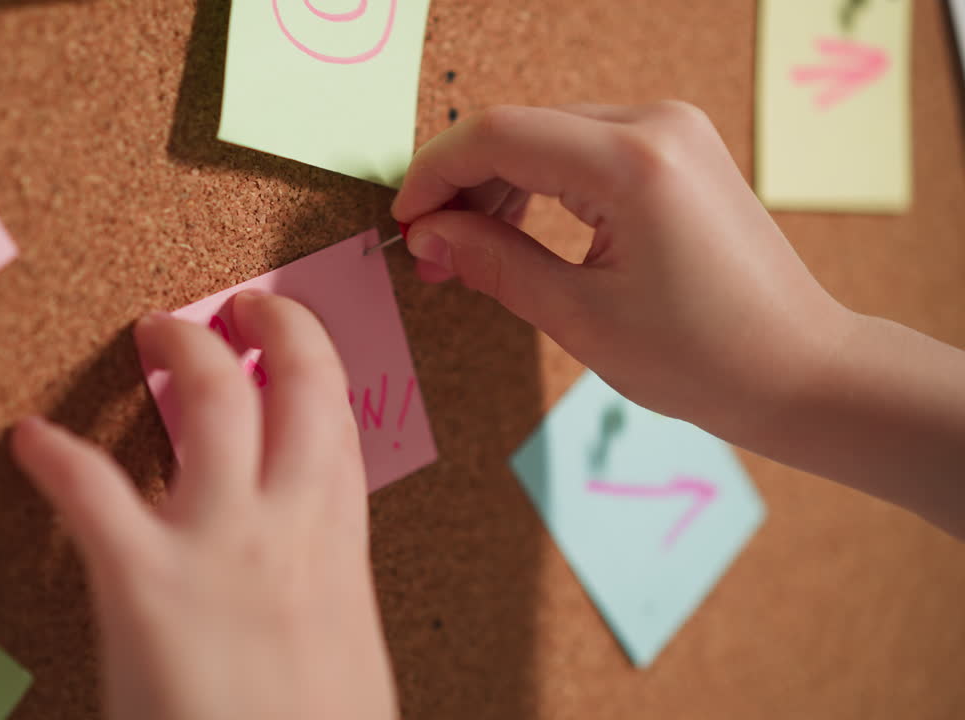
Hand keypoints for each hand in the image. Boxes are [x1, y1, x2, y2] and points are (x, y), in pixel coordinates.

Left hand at [11, 291, 396, 719]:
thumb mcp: (348, 655)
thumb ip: (324, 592)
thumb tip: (300, 568)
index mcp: (340, 549)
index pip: (340, 423)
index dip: (316, 364)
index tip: (291, 340)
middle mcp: (291, 525)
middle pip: (294, 383)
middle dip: (269, 326)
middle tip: (239, 307)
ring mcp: (220, 545)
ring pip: (207, 400)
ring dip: (180, 348)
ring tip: (155, 331)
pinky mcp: (144, 580)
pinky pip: (91, 490)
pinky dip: (55, 458)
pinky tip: (31, 441)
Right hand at [393, 102, 854, 439]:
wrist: (800, 369)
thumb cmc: (704, 357)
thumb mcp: (580, 317)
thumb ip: (495, 262)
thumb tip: (428, 235)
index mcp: (634, 162)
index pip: (499, 135)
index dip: (436, 175)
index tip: (406, 224)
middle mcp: (657, 125)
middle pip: (520, 128)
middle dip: (462, 186)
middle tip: (432, 253)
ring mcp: (673, 131)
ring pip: (548, 134)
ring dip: (498, 184)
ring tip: (468, 250)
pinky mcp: (678, 150)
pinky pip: (584, 148)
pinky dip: (540, 182)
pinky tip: (516, 228)